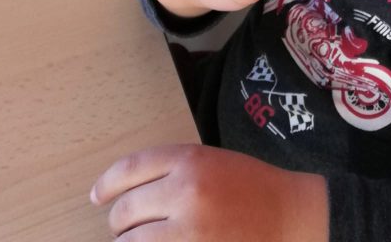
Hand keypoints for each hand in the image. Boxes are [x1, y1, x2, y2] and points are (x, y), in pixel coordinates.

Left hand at [90, 144, 327, 241]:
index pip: (129, 169)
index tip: (98, 197)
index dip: (107, 185)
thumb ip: (173, 174)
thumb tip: (127, 197)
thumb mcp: (213, 163)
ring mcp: (188, 232)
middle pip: (124, 212)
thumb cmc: (253, 190)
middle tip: (126, 230)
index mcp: (190, 159)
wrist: (292, 218)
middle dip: (120, 225)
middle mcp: (184, 192)